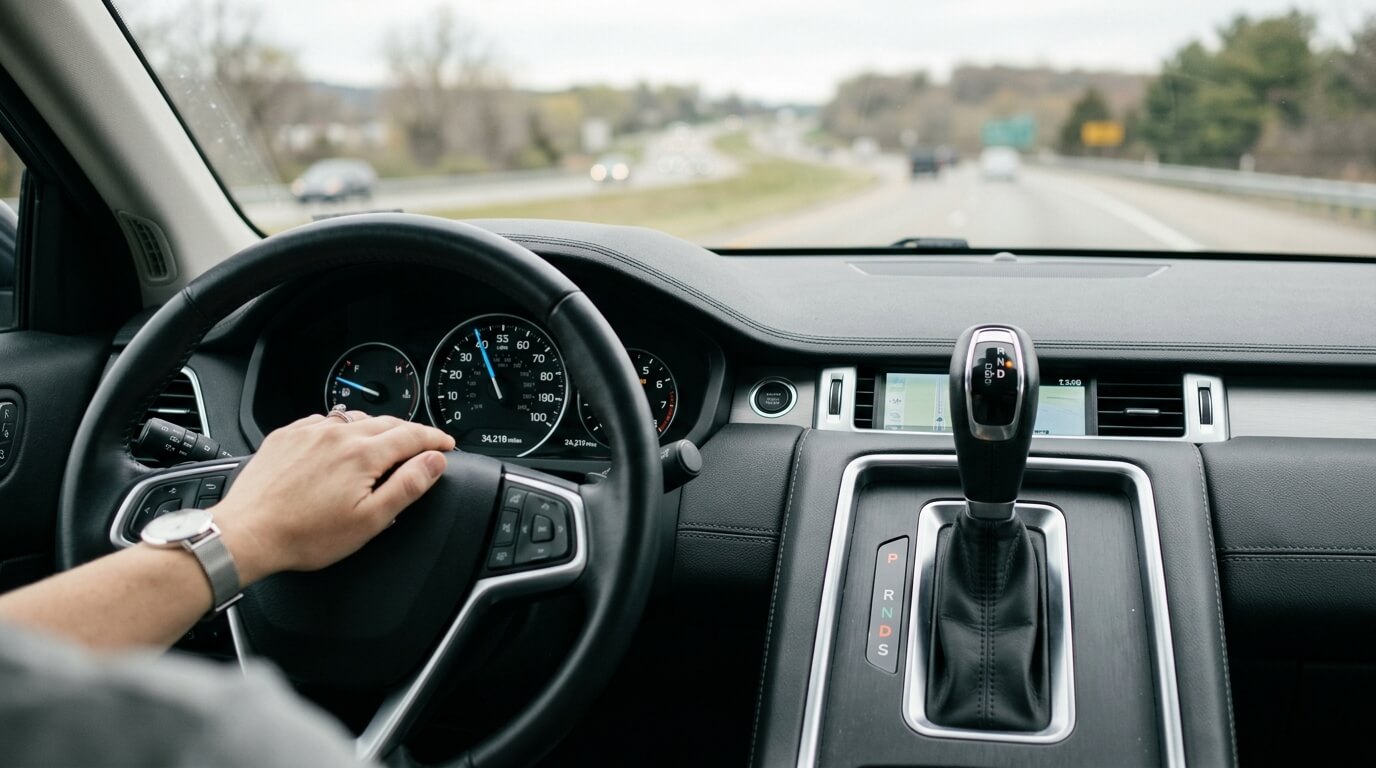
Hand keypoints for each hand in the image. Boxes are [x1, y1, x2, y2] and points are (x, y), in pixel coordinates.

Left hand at [210, 413, 455, 583]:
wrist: (247, 534)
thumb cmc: (304, 535)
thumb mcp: (369, 520)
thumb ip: (407, 486)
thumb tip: (434, 461)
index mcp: (362, 454)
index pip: (412, 435)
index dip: (435, 439)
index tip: (446, 444)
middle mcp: (337, 434)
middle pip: (387, 422)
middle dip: (410, 433)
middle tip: (422, 446)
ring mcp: (309, 431)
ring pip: (355, 419)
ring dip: (376, 428)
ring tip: (383, 445)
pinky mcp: (287, 435)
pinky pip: (324, 421)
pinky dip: (342, 428)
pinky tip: (341, 444)